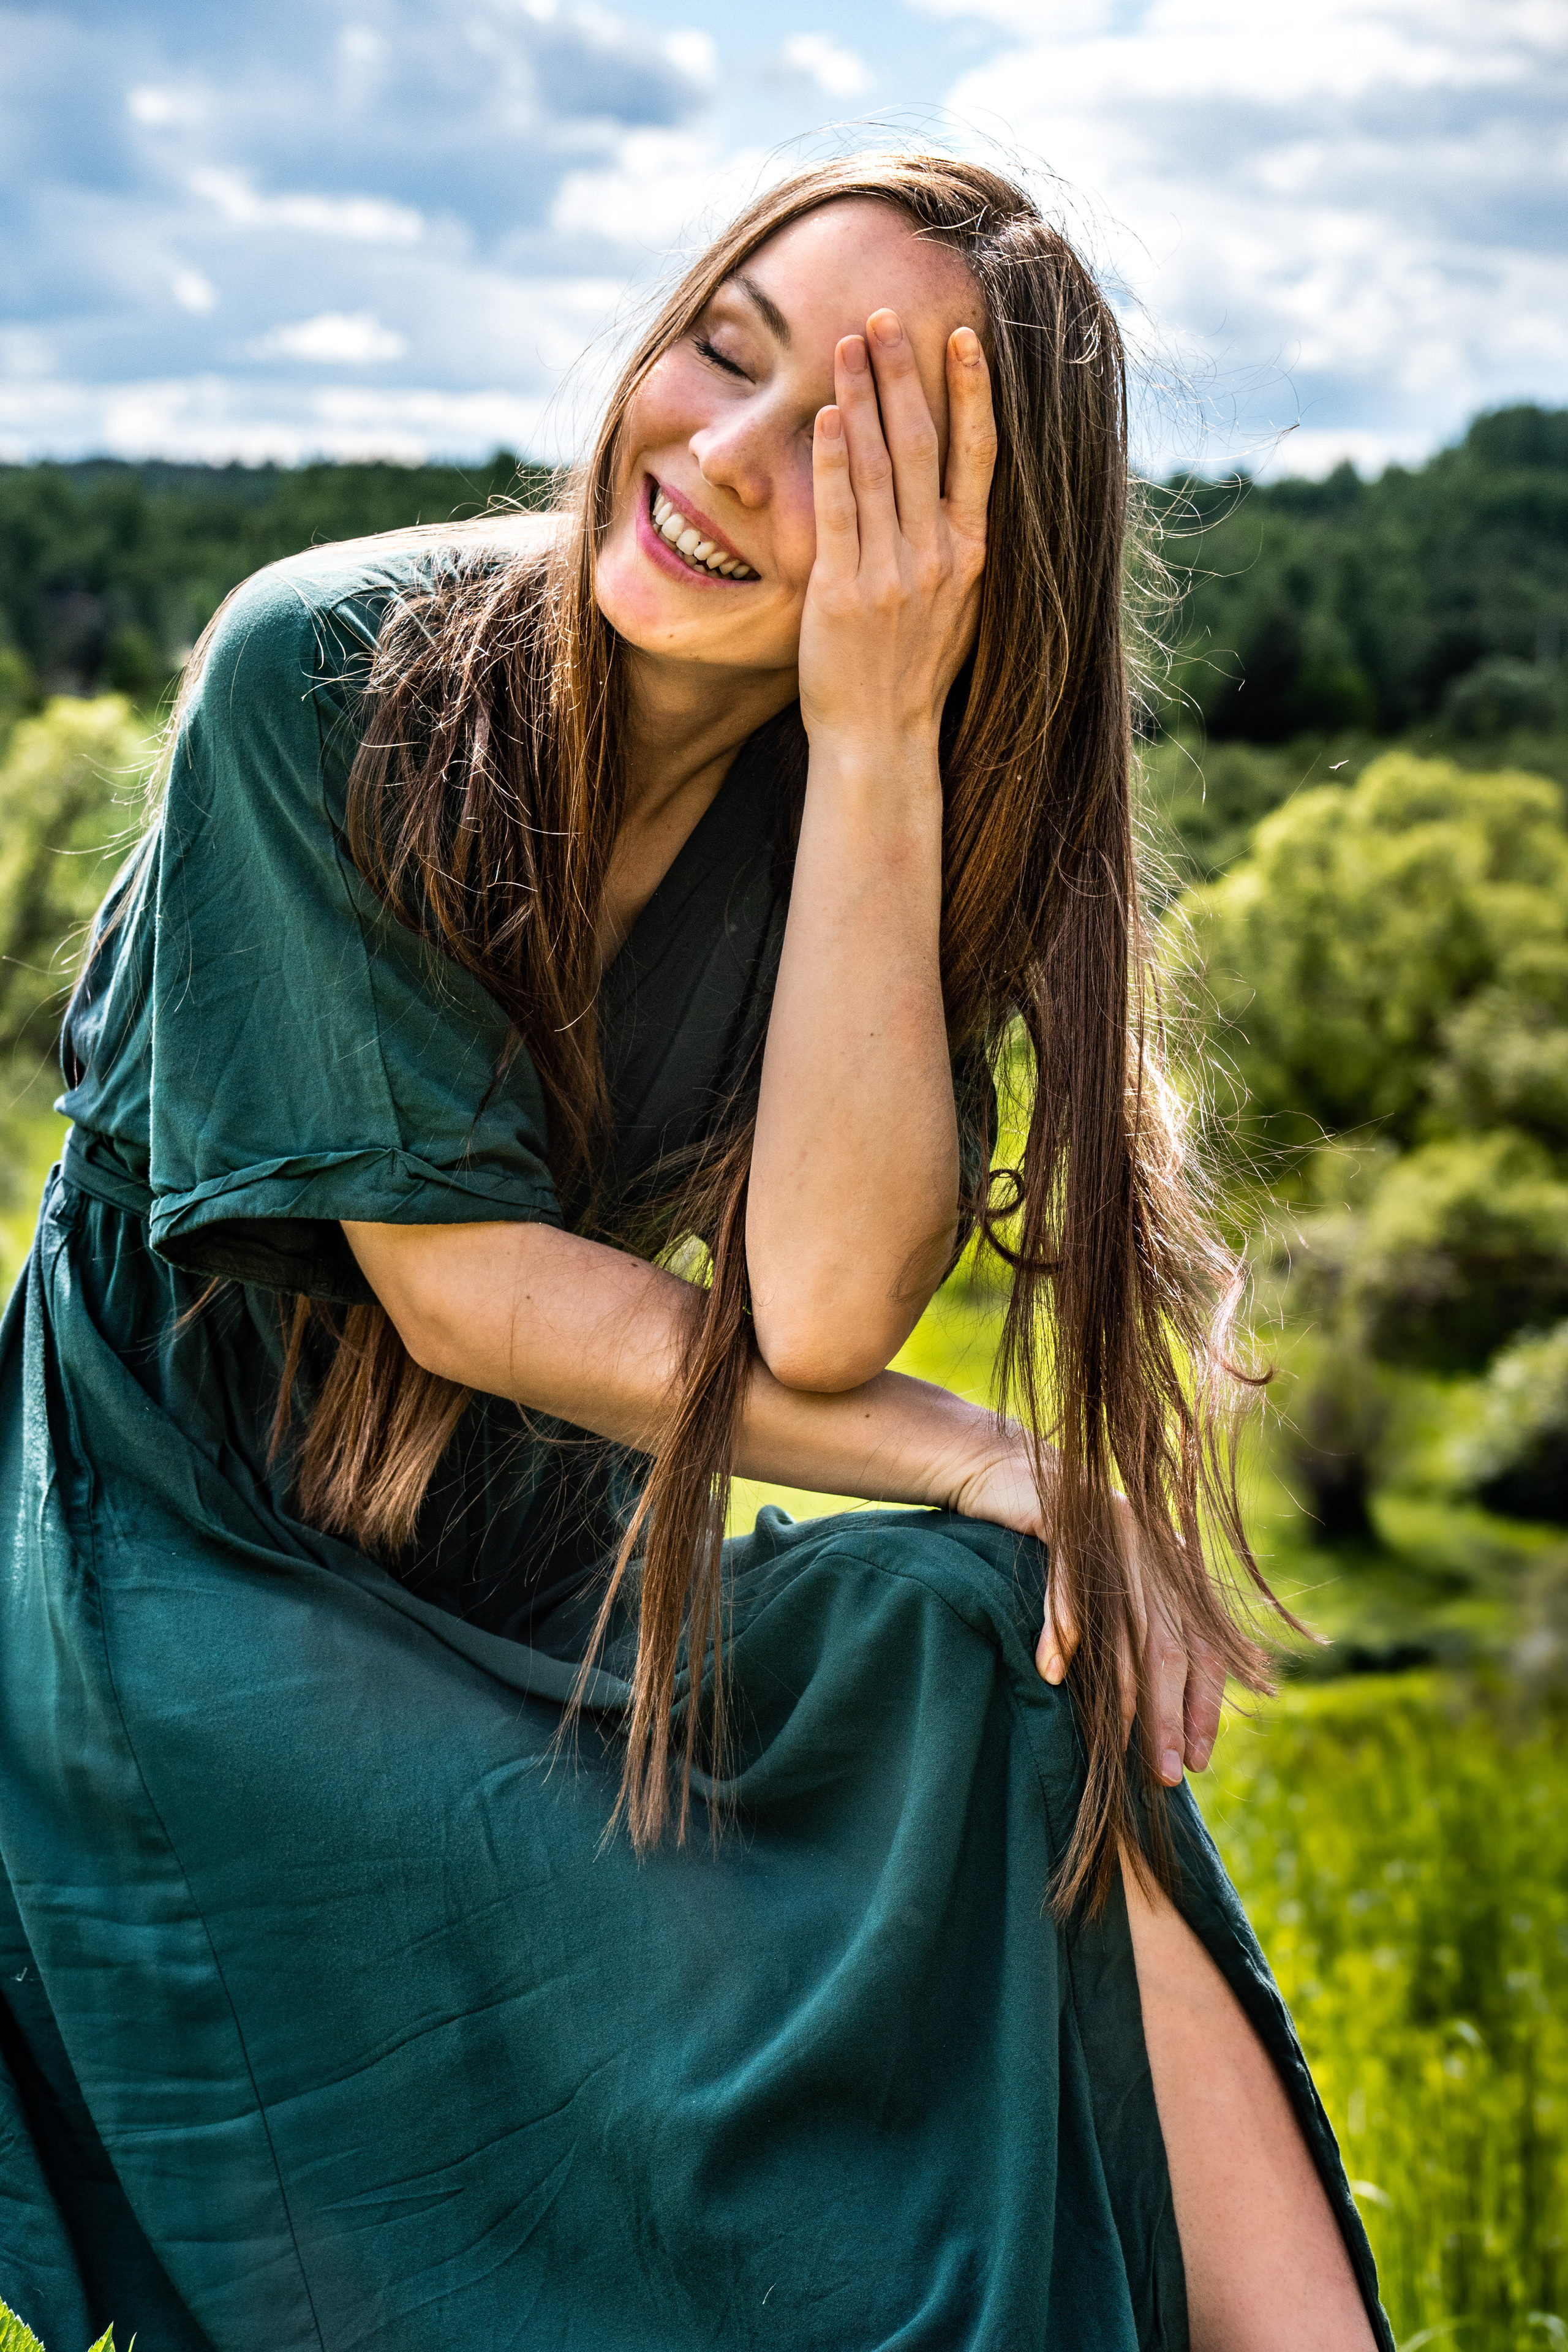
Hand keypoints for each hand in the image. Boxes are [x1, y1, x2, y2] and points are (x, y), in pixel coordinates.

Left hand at [796, 312, 995, 750]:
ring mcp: (894, 574)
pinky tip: (826, 415)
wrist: (882, 739)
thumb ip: (955, 547)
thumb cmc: (914, 673)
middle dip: (906, 373)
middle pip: (926, 443)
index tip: (964, 337)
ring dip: (863, 397)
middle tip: (885, 315)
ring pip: (882, 465)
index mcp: (973, 554)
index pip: (979, 455)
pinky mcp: (846, 593)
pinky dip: (834, 458)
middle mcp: (940, 557)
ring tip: (848, 343)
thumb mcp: (957, 606)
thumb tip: (955, 495)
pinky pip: (841, 511)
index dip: (973, 391)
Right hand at [944, 1424, 1225, 1785]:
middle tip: (1166, 1774)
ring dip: (1123, 1690)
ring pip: (1127, 1624)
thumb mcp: (1103, 1594)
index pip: (1207, 1648)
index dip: (1205, 1707)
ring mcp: (1112, 1531)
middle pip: (1172, 1646)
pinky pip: (1068, 1581)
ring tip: (1117, 1743)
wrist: (1002, 1474)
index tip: (1200, 1762)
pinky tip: (1054, 1673)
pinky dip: (1062, 1625)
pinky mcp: (1065, 1519)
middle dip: (1171, 1716)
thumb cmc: (1051, 1549)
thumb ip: (1132, 1640)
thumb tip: (1151, 1724)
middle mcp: (1155, 1549)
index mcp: (1174, 1570)